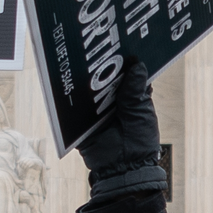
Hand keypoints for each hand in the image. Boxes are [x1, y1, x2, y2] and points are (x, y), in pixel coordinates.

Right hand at [78, 58, 162, 189]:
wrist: (124, 169)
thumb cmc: (139, 142)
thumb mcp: (140, 111)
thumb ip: (134, 89)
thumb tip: (137, 63)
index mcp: (131, 98)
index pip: (126, 74)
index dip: (123, 61)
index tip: (119, 43)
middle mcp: (113, 102)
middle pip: (105, 79)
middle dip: (101, 66)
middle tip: (96, 48)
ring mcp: (96, 111)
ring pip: (90, 90)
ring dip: (86, 78)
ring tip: (82, 60)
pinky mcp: (82, 122)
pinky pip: (76, 107)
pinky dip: (73, 96)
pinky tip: (71, 81)